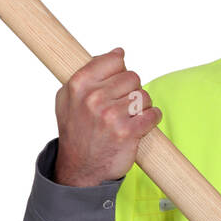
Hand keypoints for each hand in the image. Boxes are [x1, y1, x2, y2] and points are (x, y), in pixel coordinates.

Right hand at [53, 47, 160, 186]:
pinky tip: (141, 125)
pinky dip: (152, 119)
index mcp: (79, 84)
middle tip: (121, 106)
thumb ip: (89, 72)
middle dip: (131, 90)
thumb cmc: (76, 131)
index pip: (115, 60)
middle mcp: (94, 98)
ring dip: (141, 106)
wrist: (80, 168)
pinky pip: (153, 114)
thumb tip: (118, 53)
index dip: (119, 71)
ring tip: (129, 117)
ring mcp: (111, 116)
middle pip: (132, 77)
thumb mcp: (68, 98)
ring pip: (143, 95)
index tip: (115, 85)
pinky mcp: (127, 133)